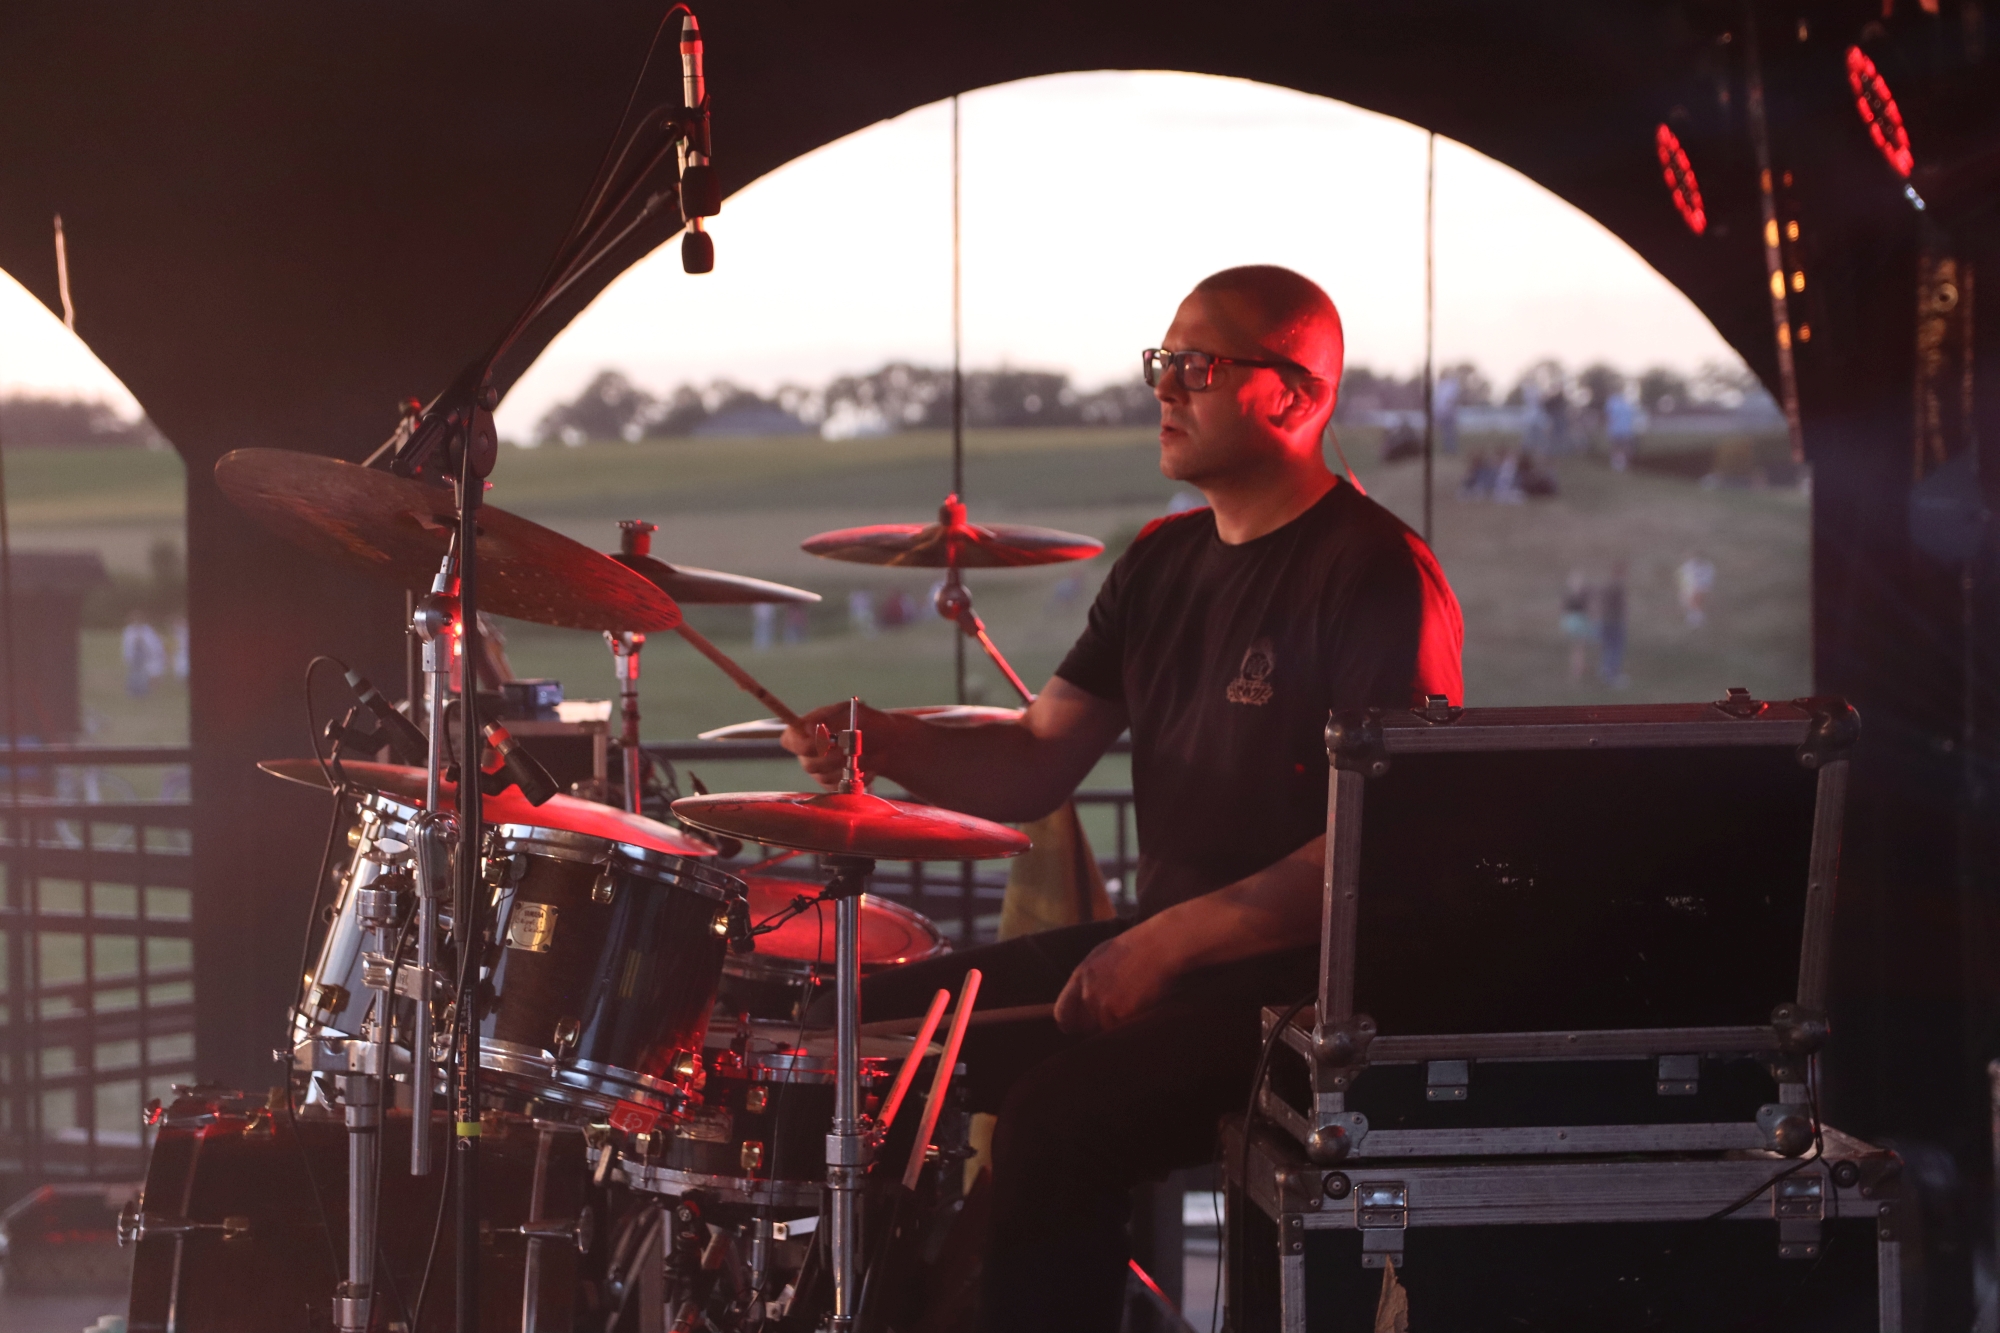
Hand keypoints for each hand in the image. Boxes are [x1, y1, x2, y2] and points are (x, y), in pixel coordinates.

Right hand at [780, 699, 893, 789]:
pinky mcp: (834, 786)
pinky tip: (870, 769)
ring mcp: (820, 771)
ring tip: (870, 755)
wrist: (887, 741)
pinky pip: (840, 789)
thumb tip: (808, 728)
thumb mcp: (853, 713)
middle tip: (854, 751)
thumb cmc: (867, 722)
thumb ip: (832, 720)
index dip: (801, 744)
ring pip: (826, 778)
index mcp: (807, 730)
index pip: (789, 740)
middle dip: (834, 758)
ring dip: (850, 768)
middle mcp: (809, 753)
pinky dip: (857, 779)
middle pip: (809, 764)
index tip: (825, 741)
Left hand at [1053, 930, 1175, 1033]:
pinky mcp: (1120, 1014)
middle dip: (1096, 1023)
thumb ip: (1088, 978)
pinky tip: (1140, 1006)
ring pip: (1105, 1028)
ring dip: (1116, 1023)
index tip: (1073, 1028)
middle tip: (1114, 1013)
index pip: (1062, 1011)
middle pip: (1084, 1024)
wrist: (1160, 945)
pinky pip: (1121, 1029)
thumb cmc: (1136, 947)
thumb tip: (1082, 999)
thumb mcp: (1101, 956)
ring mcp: (1103, 1004)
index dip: (1068, 1023)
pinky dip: (1130, 1023)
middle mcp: (1087, 992)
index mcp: (1080, 975)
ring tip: (1132, 1004)